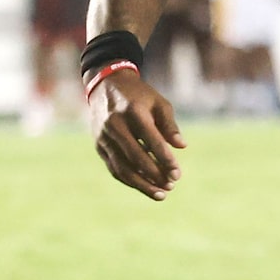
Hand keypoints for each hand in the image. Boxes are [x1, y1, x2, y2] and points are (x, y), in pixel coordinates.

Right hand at [91, 66, 184, 199]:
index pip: (151, 140)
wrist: (106, 86)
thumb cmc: (139, 95)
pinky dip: (130, 180)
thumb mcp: (158, 103)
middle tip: (171, 185)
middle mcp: (115, 125)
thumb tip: (181, 146)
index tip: (177, 174)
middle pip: (135, 157)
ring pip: (122, 167)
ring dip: (142, 184)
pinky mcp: (99, 145)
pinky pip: (114, 168)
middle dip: (155, 174)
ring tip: (161, 194)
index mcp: (133, 111)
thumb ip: (169, 125)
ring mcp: (104, 136)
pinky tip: (145, 186)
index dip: (165, 159)